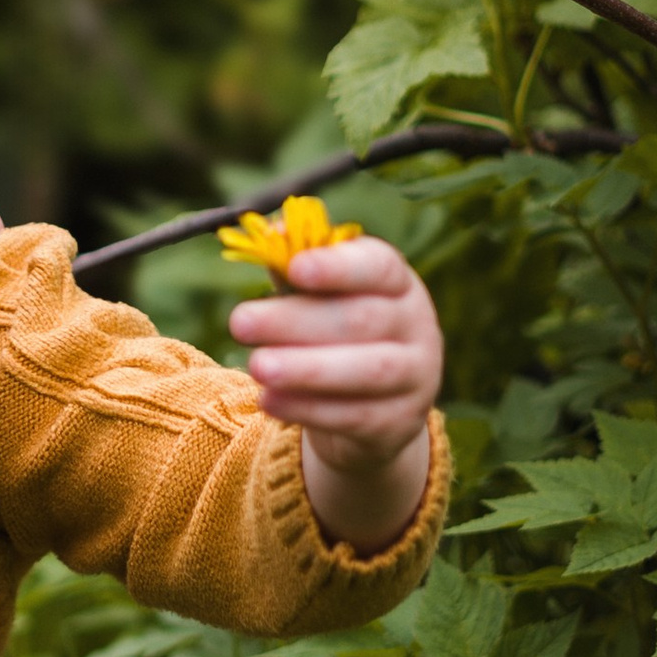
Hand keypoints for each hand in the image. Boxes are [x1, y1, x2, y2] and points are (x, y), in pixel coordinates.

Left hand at [227, 235, 442, 554]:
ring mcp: (417, 376)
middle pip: (362, 319)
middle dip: (296, 320)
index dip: (337, 266)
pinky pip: (357, 416)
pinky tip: (269, 402)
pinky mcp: (401, 423)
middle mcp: (416, 324)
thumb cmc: (335, 332)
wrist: (372, 407)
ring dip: (306, 368)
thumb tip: (272, 233)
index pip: (378, 266)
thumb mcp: (318, 297)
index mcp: (397, 282)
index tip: (295, 268)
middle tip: (239, 321)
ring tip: (256, 366)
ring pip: (367, 370)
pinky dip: (309, 409)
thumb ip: (294, 266)